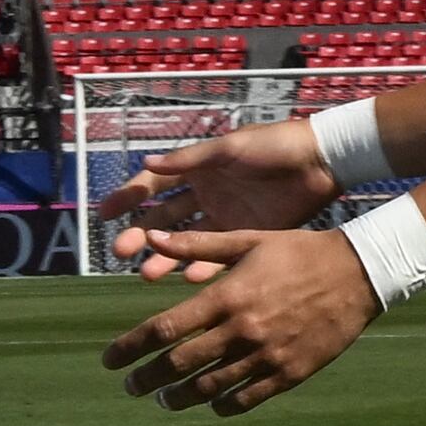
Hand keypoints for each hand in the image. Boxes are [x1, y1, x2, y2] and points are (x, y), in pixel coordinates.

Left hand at [98, 222, 380, 416]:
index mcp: (226, 295)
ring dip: (179, 397)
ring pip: (208, 388)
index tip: (110, 361)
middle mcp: (242, 329)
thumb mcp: (248, 241)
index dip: (130, 349)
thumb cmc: (299, 251)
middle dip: (146, 380)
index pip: (164, 329)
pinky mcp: (289, 373)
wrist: (359, 273)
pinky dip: (221, 405)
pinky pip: (246, 399)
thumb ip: (198, 245)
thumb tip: (153, 238)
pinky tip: (209, 404)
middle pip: (178, 365)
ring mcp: (266, 355)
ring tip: (164, 399)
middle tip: (131, 387)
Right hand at [103, 125, 337, 272]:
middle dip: (141, 234)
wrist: (321, 162)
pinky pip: (218, 254)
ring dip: (166, 257)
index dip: (129, 197)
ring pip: (186, 241)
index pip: (154, 184)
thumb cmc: (274, 145)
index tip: (105, 214)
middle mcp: (206, 193)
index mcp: (198, 168)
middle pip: (164, 217)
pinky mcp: (247, 234)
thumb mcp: (229, 149)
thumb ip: (190, 160)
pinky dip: (204, 267)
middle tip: (121, 252)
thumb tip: (147, 162)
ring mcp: (225, 216)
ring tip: (147, 275)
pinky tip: (188, 280)